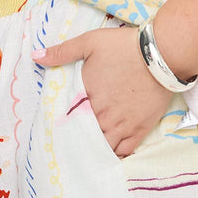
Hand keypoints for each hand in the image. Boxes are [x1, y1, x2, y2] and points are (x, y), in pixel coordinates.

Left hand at [31, 26, 172, 156]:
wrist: (162, 54)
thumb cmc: (124, 47)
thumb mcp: (90, 42)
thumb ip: (62, 51)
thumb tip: (35, 57)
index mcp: (88, 97)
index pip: (69, 119)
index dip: (62, 125)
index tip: (55, 129)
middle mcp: (104, 116)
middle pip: (84, 138)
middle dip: (76, 141)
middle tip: (68, 146)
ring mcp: (123, 125)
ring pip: (102, 148)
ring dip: (93, 150)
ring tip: (86, 153)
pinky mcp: (140, 129)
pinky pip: (124, 151)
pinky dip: (114, 155)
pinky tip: (108, 155)